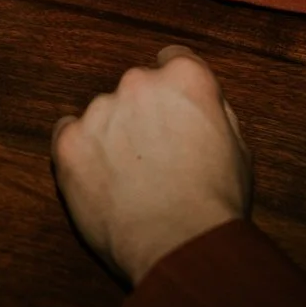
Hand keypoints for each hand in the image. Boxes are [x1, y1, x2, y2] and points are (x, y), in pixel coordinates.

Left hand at [50, 45, 251, 284]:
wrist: (180, 246)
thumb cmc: (214, 204)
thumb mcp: (237, 148)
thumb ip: (211, 112)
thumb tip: (195, 103)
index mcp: (184, 79)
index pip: (172, 60)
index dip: (173, 89)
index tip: (169, 107)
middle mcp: (138, 83)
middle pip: (135, 89)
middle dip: (142, 115)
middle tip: (153, 158)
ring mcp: (99, 110)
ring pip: (101, 115)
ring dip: (111, 136)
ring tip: (130, 181)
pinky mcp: (68, 141)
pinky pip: (68, 134)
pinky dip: (80, 153)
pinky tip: (100, 180)